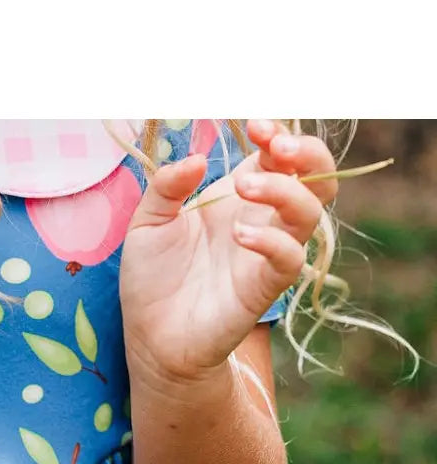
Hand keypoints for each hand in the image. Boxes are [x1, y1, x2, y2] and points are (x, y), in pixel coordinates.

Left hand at [119, 119, 338, 385]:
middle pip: (316, 177)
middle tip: (275, 147)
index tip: (255, 126)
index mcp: (239, 197)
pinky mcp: (264, 288)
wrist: (151, 337)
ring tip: (245, 187)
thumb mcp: (147, 223)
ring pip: (309, 212)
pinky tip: (238, 235)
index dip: (278, 134)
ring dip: (285, 190)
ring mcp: (267, 253)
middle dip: (306, 153)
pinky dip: (272, 241)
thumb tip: (198, 159)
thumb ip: (166, 187)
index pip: (280, 154)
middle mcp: (262, 220)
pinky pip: (290, 258)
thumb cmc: (152, 279)